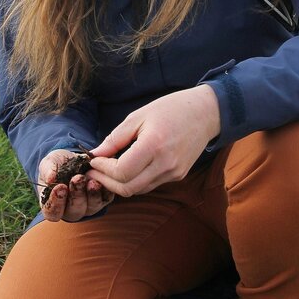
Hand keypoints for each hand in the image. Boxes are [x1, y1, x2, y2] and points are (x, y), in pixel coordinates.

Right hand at [37, 150, 113, 222]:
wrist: (74, 157)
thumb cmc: (56, 164)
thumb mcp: (48, 163)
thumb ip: (47, 170)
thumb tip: (50, 178)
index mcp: (53, 205)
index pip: (53, 213)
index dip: (56, 203)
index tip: (59, 187)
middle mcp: (71, 210)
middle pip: (74, 211)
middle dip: (76, 195)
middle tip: (77, 179)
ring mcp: (88, 206)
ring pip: (91, 207)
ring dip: (92, 194)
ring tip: (91, 181)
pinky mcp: (103, 199)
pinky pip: (106, 199)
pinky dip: (105, 190)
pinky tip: (102, 179)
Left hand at [88, 85, 220, 196]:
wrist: (205, 113)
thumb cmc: (170, 109)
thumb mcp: (138, 116)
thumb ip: (115, 138)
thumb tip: (96, 154)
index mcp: (154, 146)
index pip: (121, 172)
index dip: (102, 169)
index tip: (93, 160)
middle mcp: (166, 164)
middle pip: (127, 188)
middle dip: (106, 182)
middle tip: (93, 171)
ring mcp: (174, 173)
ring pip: (138, 190)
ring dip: (119, 184)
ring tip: (106, 170)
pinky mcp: (178, 176)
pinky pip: (150, 185)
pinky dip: (134, 180)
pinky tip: (126, 168)